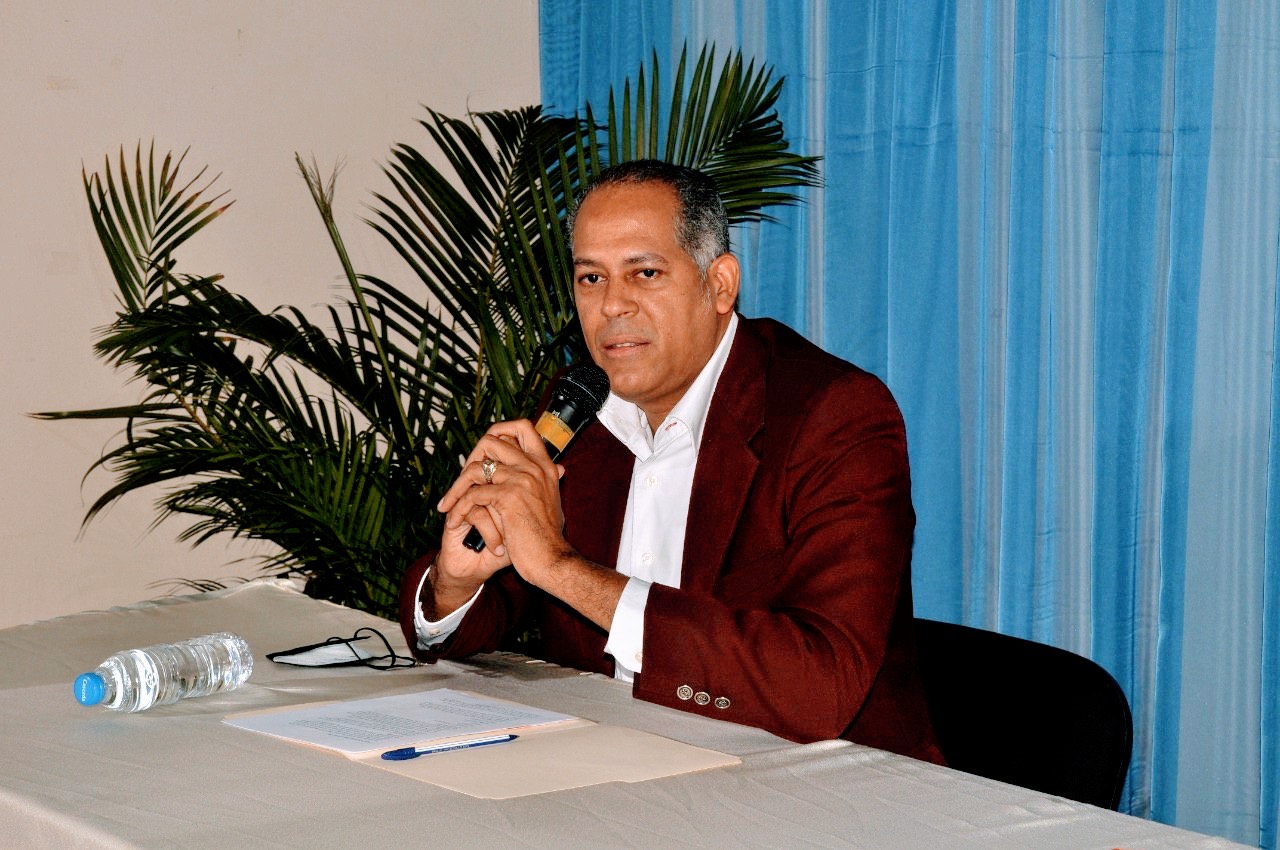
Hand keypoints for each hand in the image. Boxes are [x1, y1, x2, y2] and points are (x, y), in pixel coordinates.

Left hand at [436, 419, 570, 588]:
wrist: (552, 560)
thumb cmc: (548, 537)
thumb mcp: (554, 502)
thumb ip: (549, 482)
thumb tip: (558, 468)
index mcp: (545, 465)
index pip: (522, 427)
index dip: (500, 430)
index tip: (483, 451)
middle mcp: (534, 467)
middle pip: (491, 441)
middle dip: (469, 460)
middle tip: (461, 482)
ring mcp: (522, 479)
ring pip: (475, 468)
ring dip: (456, 488)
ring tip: (449, 504)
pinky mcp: (508, 497)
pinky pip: (472, 495)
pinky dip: (458, 509)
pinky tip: (454, 522)